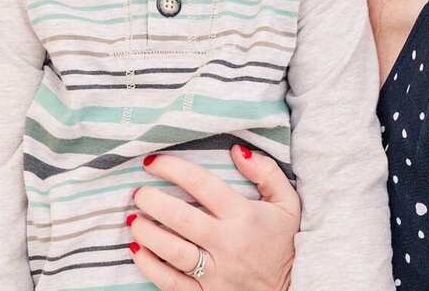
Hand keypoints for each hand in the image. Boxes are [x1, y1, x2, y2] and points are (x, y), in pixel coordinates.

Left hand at [128, 145, 300, 290]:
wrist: (295, 288)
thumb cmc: (284, 242)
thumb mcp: (288, 203)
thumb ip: (266, 172)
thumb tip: (237, 150)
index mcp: (243, 215)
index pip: (201, 184)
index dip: (172, 168)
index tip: (152, 162)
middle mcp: (226, 243)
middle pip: (180, 217)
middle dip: (152, 200)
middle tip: (138, 192)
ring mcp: (216, 273)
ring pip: (172, 251)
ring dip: (146, 232)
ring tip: (133, 218)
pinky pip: (171, 283)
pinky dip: (150, 267)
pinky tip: (137, 250)